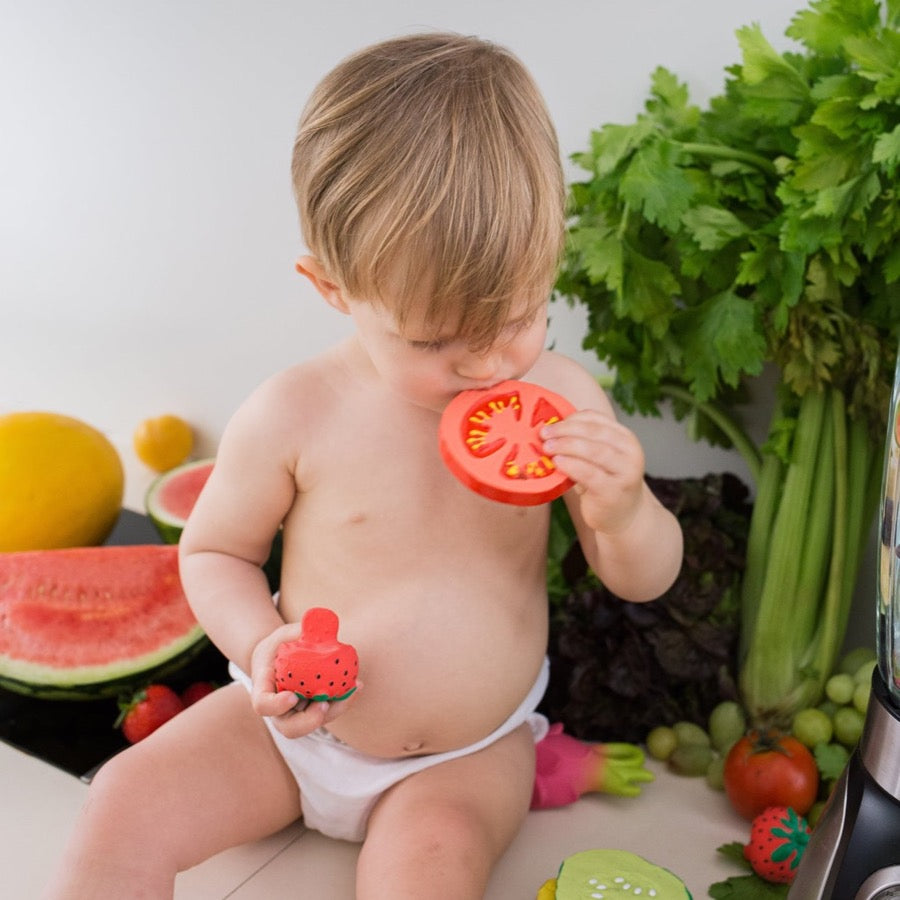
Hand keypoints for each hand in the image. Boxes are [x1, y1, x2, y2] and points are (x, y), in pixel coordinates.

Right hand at [249, 622, 360, 738]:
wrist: (279, 656)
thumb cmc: (279, 644)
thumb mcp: (284, 634)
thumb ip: (299, 630)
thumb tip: (320, 620)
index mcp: (264, 689)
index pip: (263, 705)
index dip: (276, 706)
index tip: (292, 697)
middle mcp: (278, 708)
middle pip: (289, 727)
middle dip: (308, 721)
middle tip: (325, 705)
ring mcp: (296, 712)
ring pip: (312, 722)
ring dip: (335, 710)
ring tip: (353, 689)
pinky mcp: (313, 709)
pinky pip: (327, 711)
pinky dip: (343, 701)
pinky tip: (357, 684)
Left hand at [541, 410, 645, 534]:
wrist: (622, 515)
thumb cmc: (604, 482)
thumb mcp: (597, 458)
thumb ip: (582, 442)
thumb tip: (550, 430)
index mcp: (625, 438)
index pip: (596, 419)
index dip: (571, 419)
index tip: (550, 424)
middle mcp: (630, 452)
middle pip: (594, 432)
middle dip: (565, 430)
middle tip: (544, 434)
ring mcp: (625, 473)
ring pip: (594, 451)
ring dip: (566, 446)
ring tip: (547, 448)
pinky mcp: (613, 492)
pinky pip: (589, 474)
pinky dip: (571, 465)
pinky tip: (557, 462)